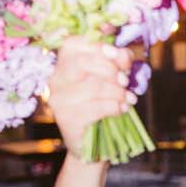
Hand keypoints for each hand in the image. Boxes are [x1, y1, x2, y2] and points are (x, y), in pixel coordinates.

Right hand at [46, 37, 133, 162]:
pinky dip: (114, 107)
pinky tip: (123, 109)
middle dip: (109, 69)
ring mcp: (58, 100)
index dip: (98, 45)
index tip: (119, 55)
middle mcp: (56, 79)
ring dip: (117, 92)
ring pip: (92, 87)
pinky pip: (95, 108)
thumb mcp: (114, 77)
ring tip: (129, 98)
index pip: (73, 43)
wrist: (96, 143)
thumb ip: (119, 62)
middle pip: (81, 63)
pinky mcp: (66, 119)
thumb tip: (122, 53)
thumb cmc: (104, 103)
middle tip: (126, 80)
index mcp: (65, 63)